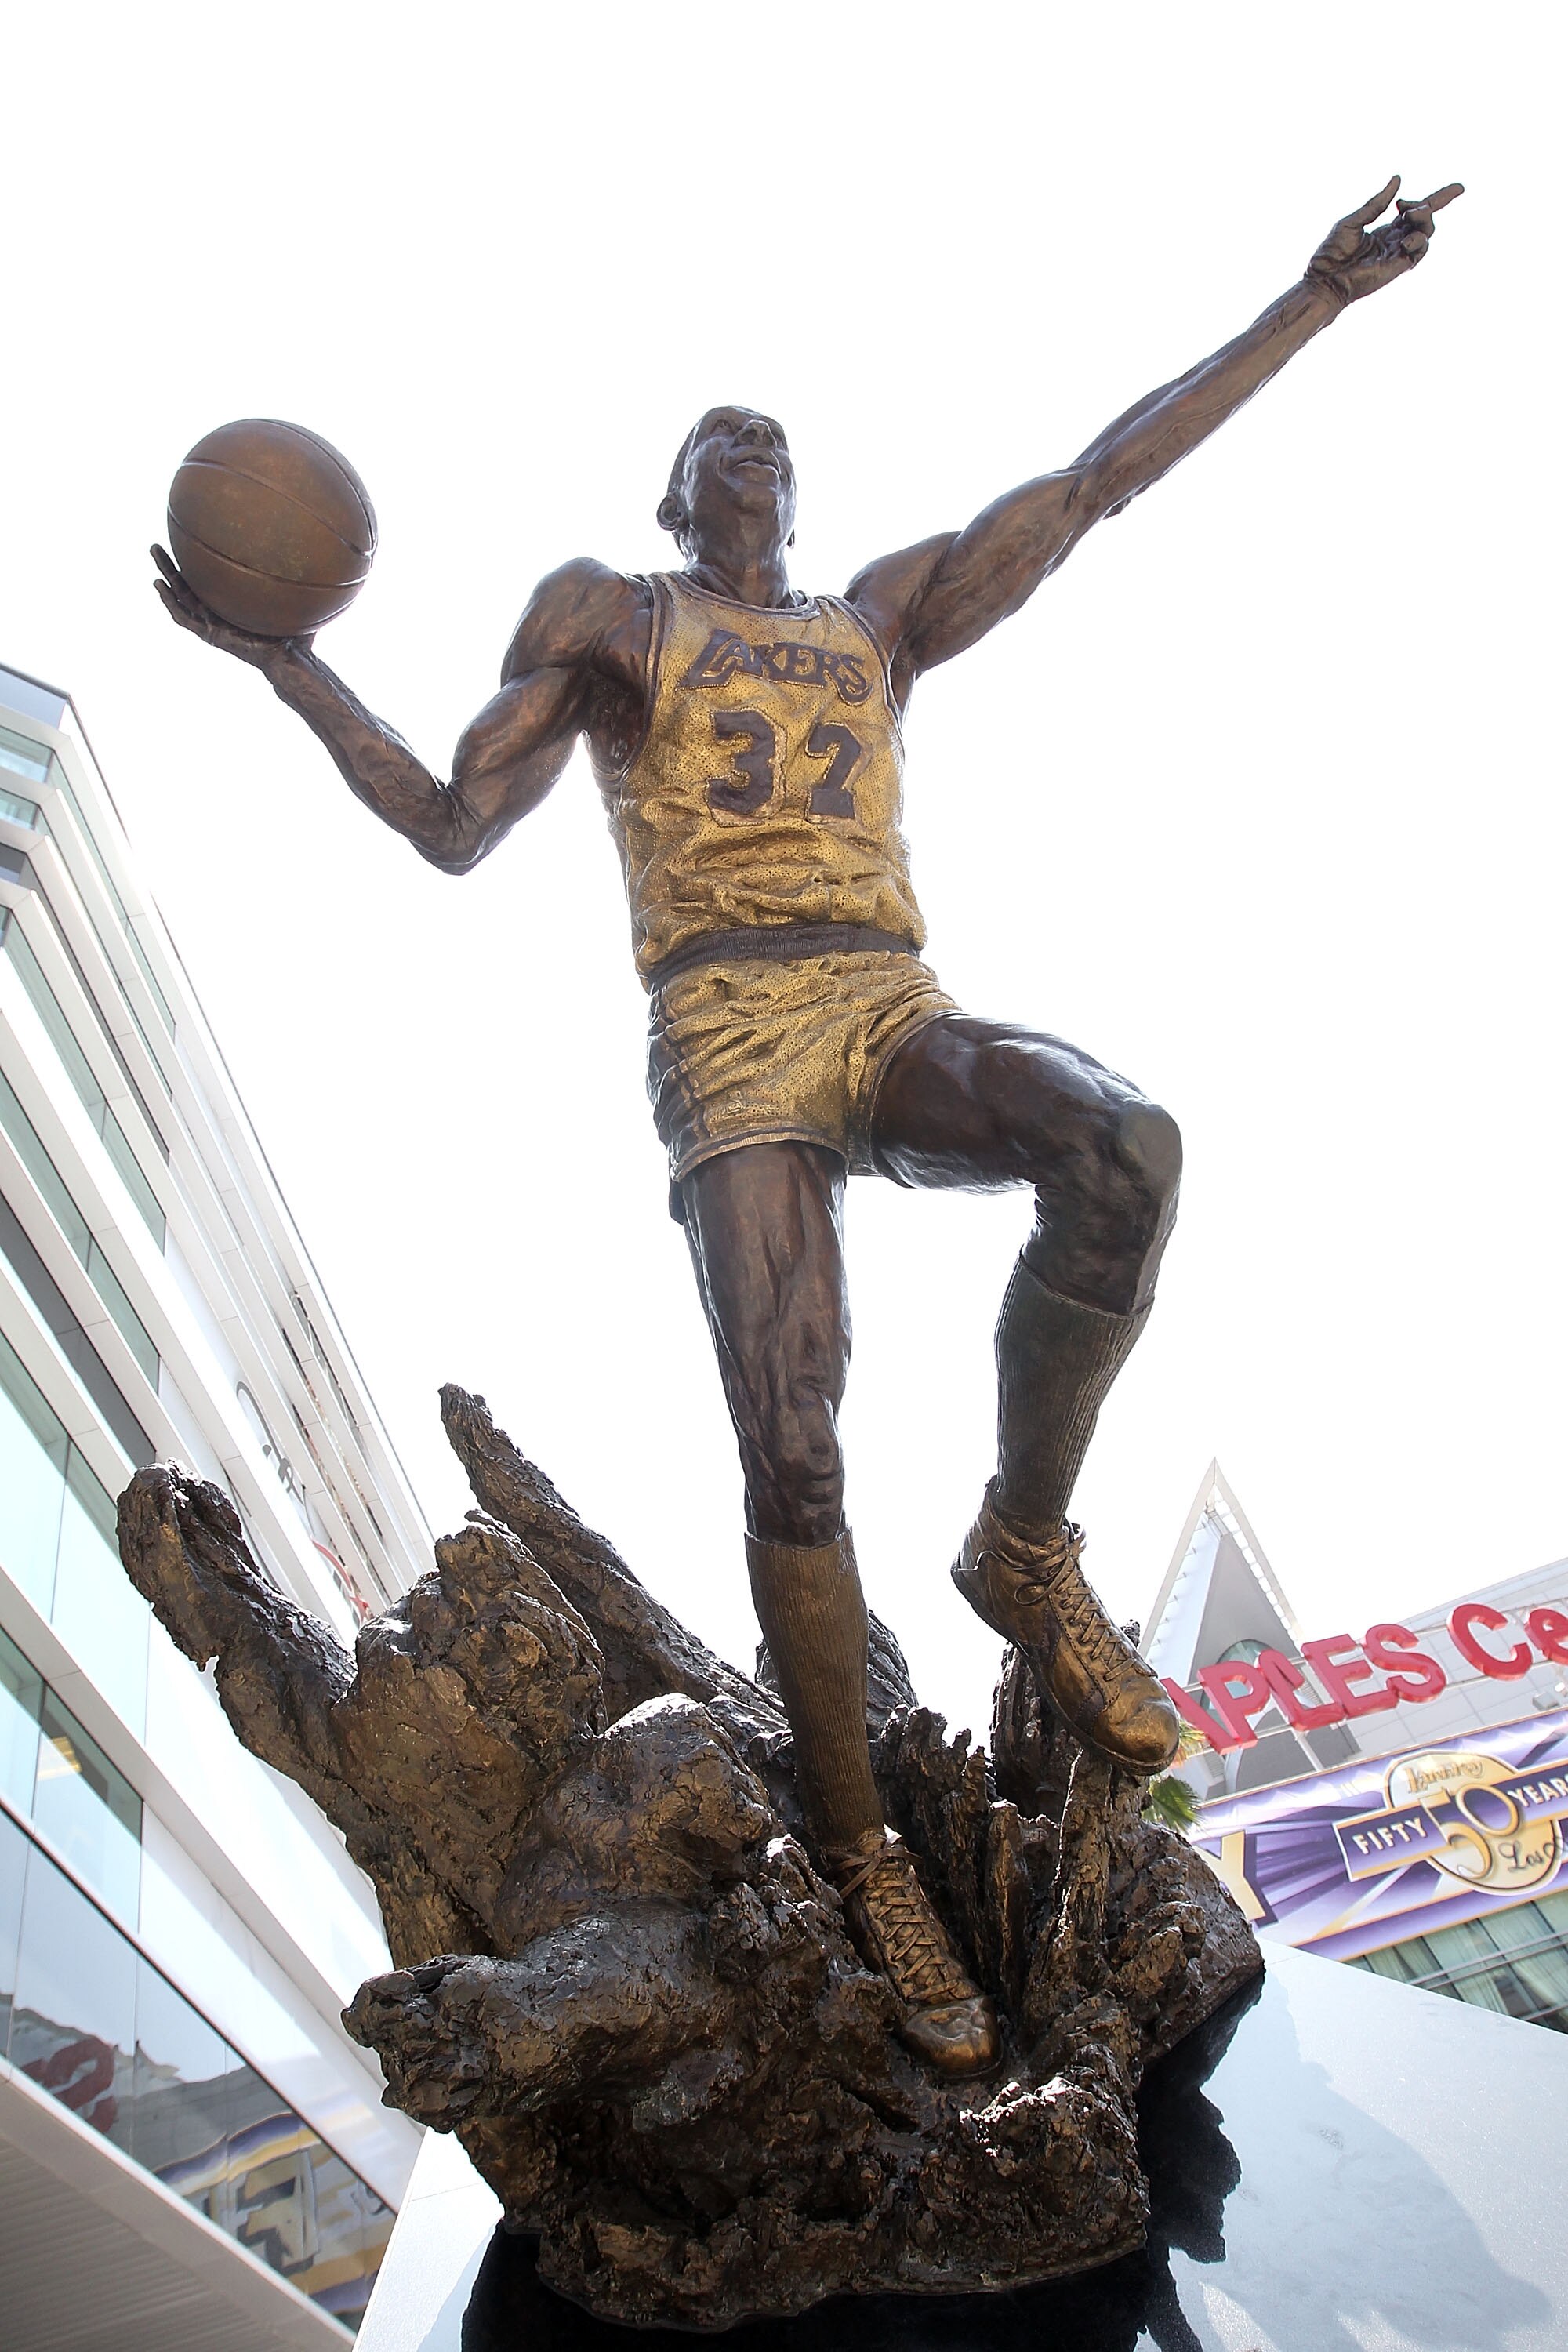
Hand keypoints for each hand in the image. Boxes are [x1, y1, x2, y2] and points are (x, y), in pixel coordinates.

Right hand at [151, 545, 310, 668]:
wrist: (289, 659)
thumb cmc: (295, 634)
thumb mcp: (292, 600)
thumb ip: (292, 579)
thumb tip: (308, 552)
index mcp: (232, 604)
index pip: (209, 580)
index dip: (196, 564)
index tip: (186, 541)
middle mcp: (219, 613)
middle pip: (188, 585)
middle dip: (172, 564)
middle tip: (158, 544)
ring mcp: (212, 624)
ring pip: (181, 597)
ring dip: (166, 576)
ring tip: (154, 553)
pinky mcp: (210, 635)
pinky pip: (184, 618)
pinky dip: (170, 602)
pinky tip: (159, 585)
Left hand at [1306, 175, 1462, 306]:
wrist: (1325, 280)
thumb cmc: (1332, 252)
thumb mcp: (1353, 220)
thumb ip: (1377, 203)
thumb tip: (1398, 180)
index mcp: (1385, 229)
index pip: (1416, 211)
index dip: (1440, 198)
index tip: (1460, 188)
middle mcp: (1395, 240)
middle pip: (1426, 219)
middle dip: (1428, 206)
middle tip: (1409, 207)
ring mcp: (1398, 253)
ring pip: (1426, 233)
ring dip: (1424, 220)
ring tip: (1409, 215)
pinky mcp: (1398, 267)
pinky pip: (1419, 251)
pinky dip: (1418, 240)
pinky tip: (1406, 238)